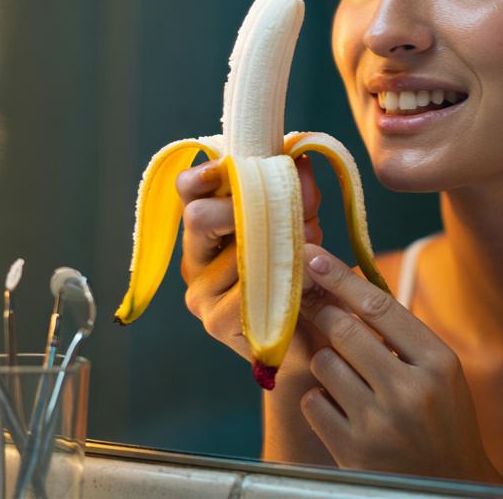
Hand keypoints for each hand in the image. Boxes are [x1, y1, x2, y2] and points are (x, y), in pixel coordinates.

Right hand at [176, 155, 325, 369]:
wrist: (315, 344)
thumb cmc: (303, 281)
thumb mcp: (300, 229)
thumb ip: (297, 197)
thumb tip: (301, 160)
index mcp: (205, 233)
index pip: (187, 193)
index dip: (202, 174)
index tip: (228, 165)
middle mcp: (194, 262)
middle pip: (198, 217)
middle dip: (247, 205)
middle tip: (294, 207)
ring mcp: (200, 295)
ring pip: (233, 251)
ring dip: (281, 242)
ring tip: (313, 246)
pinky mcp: (216, 322)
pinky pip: (247, 288)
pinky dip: (282, 278)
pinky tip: (305, 281)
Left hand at [298, 244, 502, 483]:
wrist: (451, 487)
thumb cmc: (441, 421)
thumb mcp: (439, 373)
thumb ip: (401, 335)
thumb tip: (347, 286)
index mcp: (438, 363)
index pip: (379, 306)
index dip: (340, 278)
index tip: (313, 258)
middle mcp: (411, 391)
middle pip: (343, 330)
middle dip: (324, 316)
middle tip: (319, 310)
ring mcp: (380, 422)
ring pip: (323, 364)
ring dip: (327, 365)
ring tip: (350, 381)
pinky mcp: (352, 450)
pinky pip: (313, 401)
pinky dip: (319, 400)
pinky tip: (343, 411)